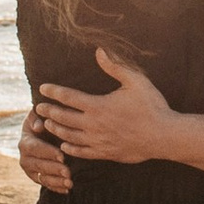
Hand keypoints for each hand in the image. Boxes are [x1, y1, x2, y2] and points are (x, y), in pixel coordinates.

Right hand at [18, 104, 71, 193]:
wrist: (43, 135)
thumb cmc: (44, 122)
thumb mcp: (38, 116)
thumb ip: (37, 117)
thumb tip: (39, 125)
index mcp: (25, 142)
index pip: (35, 148)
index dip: (47, 152)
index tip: (62, 156)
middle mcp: (25, 158)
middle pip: (38, 165)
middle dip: (54, 169)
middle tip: (68, 172)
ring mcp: (30, 170)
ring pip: (41, 177)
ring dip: (55, 181)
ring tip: (70, 183)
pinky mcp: (37, 178)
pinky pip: (45, 184)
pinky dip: (56, 188)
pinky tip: (67, 189)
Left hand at [40, 56, 177, 164]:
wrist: (164, 136)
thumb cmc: (152, 106)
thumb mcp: (136, 81)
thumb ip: (115, 66)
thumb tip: (99, 51)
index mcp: (98, 106)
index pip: (68, 97)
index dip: (53, 92)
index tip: (42, 88)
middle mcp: (94, 125)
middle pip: (63, 118)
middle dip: (49, 111)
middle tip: (38, 107)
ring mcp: (98, 141)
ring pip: (69, 136)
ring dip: (56, 129)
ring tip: (47, 123)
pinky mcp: (105, 153)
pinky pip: (81, 152)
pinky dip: (70, 148)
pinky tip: (65, 145)